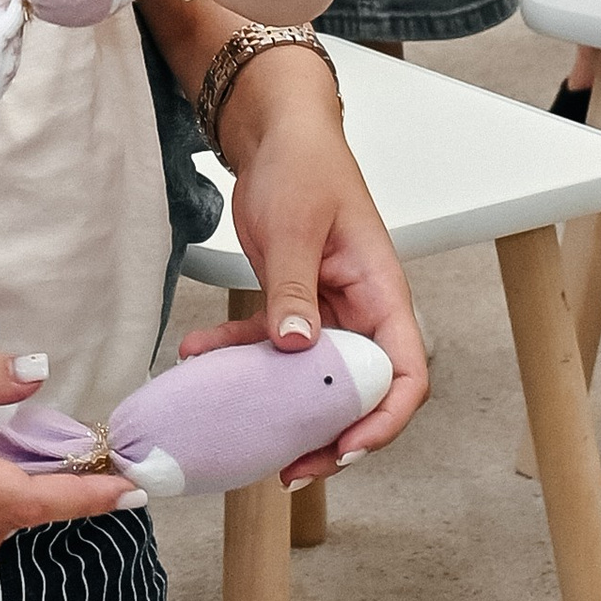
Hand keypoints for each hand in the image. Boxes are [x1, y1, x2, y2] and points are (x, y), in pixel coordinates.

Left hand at [173, 46, 426, 467]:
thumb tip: (296, 349)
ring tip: (246, 442)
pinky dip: (238, 358)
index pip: (406, 372)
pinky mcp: (294, 303)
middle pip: (360, 390)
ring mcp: (329, 310)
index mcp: (383, 292)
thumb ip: (294, 289)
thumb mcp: (295, 227)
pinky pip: (271, 346)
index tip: (344, 447)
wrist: (276, 132)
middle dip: (330, 435)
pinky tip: (194, 358)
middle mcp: (362, 310)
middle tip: (291, 469)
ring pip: (312, 379)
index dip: (383, 419)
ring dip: (282, 411)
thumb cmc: (303, 165)